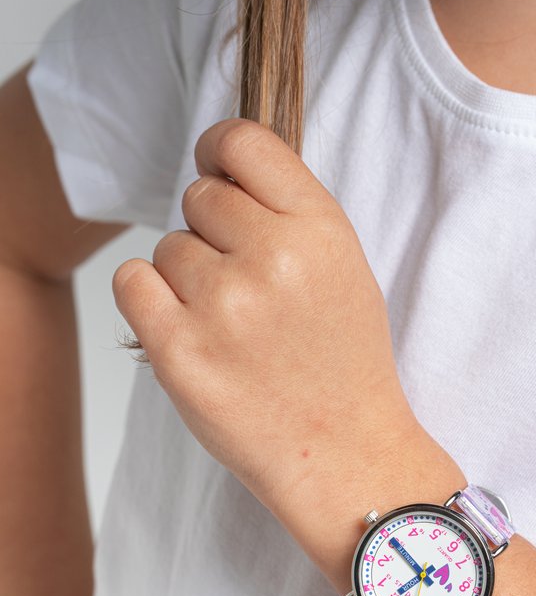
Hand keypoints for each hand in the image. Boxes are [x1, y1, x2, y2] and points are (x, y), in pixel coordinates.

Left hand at [111, 118, 418, 519]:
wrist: (342, 453)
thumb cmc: (343, 364)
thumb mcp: (344, 268)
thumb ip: (288, 212)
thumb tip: (219, 168)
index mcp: (320, 230)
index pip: (244, 142)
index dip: (220, 151)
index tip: (216, 169)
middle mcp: (272, 259)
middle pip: (200, 197)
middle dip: (213, 231)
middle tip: (244, 284)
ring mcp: (222, 306)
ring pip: (167, 246)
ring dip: (186, 277)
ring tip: (231, 324)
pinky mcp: (179, 350)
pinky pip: (131, 282)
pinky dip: (149, 298)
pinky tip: (185, 325)